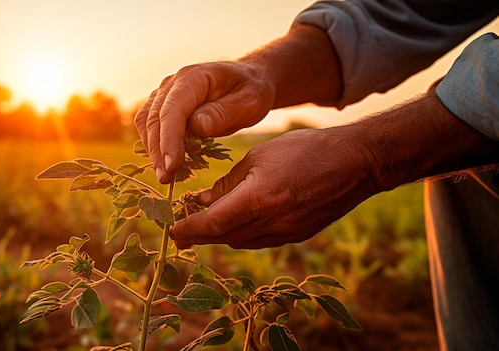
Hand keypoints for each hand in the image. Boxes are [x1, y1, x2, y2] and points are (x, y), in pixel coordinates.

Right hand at [134, 61, 274, 182]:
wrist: (249, 80)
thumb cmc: (251, 90)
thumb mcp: (248, 102)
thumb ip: (222, 113)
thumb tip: (195, 126)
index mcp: (193, 78)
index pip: (172, 109)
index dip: (169, 139)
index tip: (172, 165)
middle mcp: (172, 83)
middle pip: (154, 118)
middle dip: (157, 151)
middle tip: (166, 178)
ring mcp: (165, 94)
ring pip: (147, 123)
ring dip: (152, 151)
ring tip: (164, 176)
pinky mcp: (164, 107)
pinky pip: (151, 127)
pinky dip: (154, 146)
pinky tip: (165, 164)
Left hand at [170, 127, 376, 248]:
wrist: (355, 163)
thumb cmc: (305, 150)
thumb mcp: (258, 157)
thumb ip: (228, 183)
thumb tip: (204, 201)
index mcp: (258, 200)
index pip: (212, 223)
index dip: (188, 229)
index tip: (171, 232)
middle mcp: (271, 224)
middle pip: (224, 237)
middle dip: (199, 235)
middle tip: (181, 230)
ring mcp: (286, 234)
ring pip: (241, 241)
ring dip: (221, 234)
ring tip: (206, 220)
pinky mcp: (297, 236)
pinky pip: (260, 240)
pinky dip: (242, 232)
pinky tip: (238, 219)